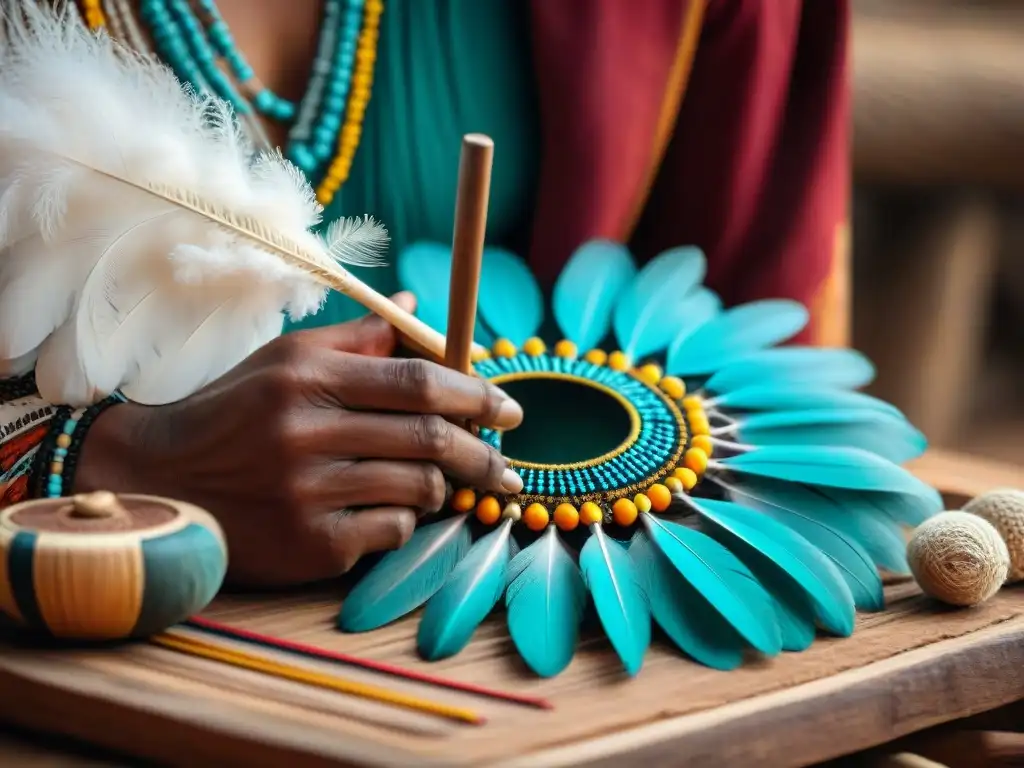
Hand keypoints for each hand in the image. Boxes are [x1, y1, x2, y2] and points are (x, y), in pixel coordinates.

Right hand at [75, 293, 523, 586]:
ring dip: (439, 486)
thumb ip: (357, 338)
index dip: (475, 395)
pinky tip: (388, 510)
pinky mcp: (308, 544)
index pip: (418, 381)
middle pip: (430, 438)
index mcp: (308, 378)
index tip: (510, 410)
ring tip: (435, 482)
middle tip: (506, 463)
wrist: (158, 483)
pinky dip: (402, 520)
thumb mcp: (285, 360)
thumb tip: (417, 308)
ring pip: (418, 488)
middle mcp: (308, 433)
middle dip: (482, 452)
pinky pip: (390, 531)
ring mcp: (308, 493)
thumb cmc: (232, 412)